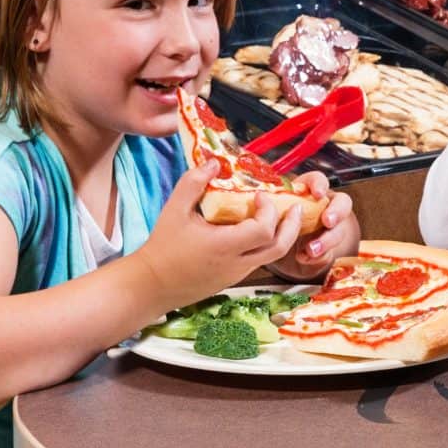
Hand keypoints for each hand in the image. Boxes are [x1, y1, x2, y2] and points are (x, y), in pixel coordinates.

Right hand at [131, 161, 304, 308]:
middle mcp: (236, 263)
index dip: (269, 210)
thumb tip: (213, 163)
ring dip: (282, 235)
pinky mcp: (233, 280)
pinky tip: (259, 231)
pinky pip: (258, 262)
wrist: (153, 285)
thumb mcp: (174, 210)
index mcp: (224, 246)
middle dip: (292, 225)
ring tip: (283, 217)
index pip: (263, 229)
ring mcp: (236, 274)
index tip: (260, 195)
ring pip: (272, 256)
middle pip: (279, 247)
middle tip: (295, 207)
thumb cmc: (163, 247)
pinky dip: (267, 245)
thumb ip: (193, 183)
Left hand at [272, 181, 356, 279]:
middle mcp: (323, 208)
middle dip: (337, 212)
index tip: (317, 193)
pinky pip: (329, 253)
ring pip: (338, 231)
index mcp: (307, 192)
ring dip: (327, 240)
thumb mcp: (269, 210)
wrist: (274, 246)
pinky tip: (303, 258)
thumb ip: (268, 204)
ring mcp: (328, 229)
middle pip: (342, 203)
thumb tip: (258, 199)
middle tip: (327, 221)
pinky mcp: (326, 249)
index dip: (320, 184)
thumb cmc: (272, 221)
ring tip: (311, 249)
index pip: (319, 180)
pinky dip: (317, 258)